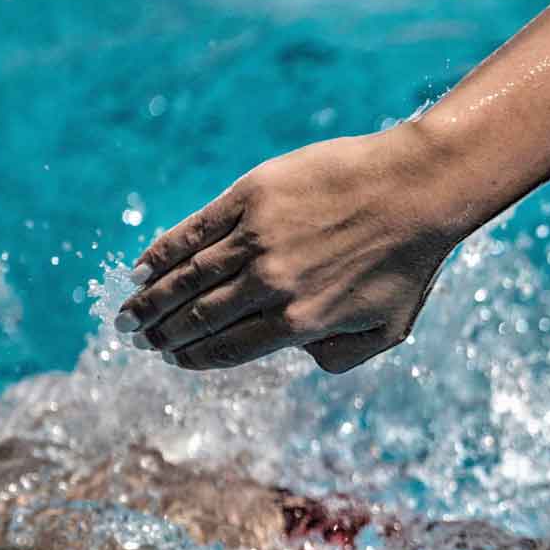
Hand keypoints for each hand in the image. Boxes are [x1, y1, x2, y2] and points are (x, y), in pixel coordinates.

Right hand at [116, 126, 465, 372]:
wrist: (420, 189)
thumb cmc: (412, 261)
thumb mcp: (390, 329)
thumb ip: (341, 356)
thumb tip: (299, 357)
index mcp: (300, 322)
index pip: (229, 349)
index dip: (194, 358)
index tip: (174, 360)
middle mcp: (271, 285)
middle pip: (200, 317)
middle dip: (162, 333)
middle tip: (138, 339)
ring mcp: (258, 238)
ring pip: (188, 277)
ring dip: (151, 299)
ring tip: (128, 314)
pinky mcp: (252, 197)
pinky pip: (195, 231)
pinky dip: (162, 251)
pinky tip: (141, 267)